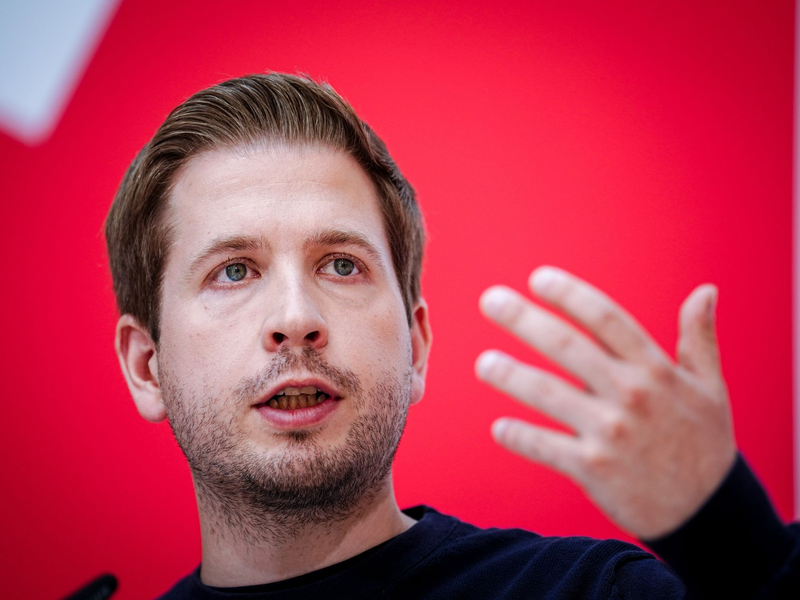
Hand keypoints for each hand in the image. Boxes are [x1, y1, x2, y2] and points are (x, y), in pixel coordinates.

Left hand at [475, 267, 736, 539]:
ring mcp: (610, 432)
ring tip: (484, 364)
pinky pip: (544, 447)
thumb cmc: (704, 443)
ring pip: (547, 394)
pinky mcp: (593, 469)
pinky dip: (519, 437)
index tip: (537, 278)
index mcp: (655, 369)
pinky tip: (499, 428)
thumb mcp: (710, 388)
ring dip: (510, 376)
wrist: (709, 513)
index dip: (569, 294)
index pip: (605, 318)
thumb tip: (706, 290)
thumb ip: (700, 338)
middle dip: (523, 319)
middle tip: (490, 299)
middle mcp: (630, 395)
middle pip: (567, 345)